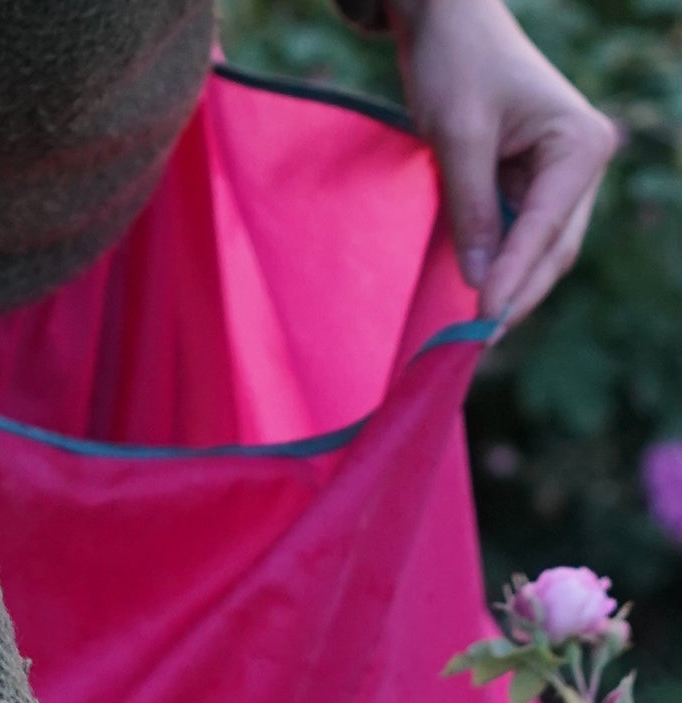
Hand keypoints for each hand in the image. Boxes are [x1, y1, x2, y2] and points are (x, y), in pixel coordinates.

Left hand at [392, 0, 617, 325]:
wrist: (449, 26)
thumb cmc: (457, 65)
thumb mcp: (458, 136)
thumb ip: (471, 207)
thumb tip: (477, 277)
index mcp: (579, 145)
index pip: (546, 228)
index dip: (513, 276)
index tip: (483, 316)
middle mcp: (580, 165)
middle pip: (551, 251)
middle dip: (515, 295)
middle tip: (474, 343)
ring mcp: (558, 180)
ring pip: (537, 253)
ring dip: (507, 290)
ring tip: (471, 334)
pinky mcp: (528, 188)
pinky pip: (516, 241)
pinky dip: (496, 269)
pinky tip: (470, 300)